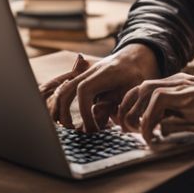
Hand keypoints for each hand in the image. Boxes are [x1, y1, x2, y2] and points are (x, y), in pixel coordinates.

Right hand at [44, 44, 159, 132]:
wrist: (134, 60)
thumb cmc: (135, 78)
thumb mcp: (132, 91)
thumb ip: (115, 103)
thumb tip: (96, 117)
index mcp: (103, 73)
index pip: (84, 92)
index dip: (85, 113)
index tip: (92, 130)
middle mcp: (89, 71)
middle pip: (66, 90)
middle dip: (65, 113)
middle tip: (74, 132)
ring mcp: (82, 73)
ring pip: (61, 89)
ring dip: (58, 109)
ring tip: (65, 126)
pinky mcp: (79, 79)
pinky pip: (62, 88)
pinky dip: (58, 101)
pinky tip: (60, 117)